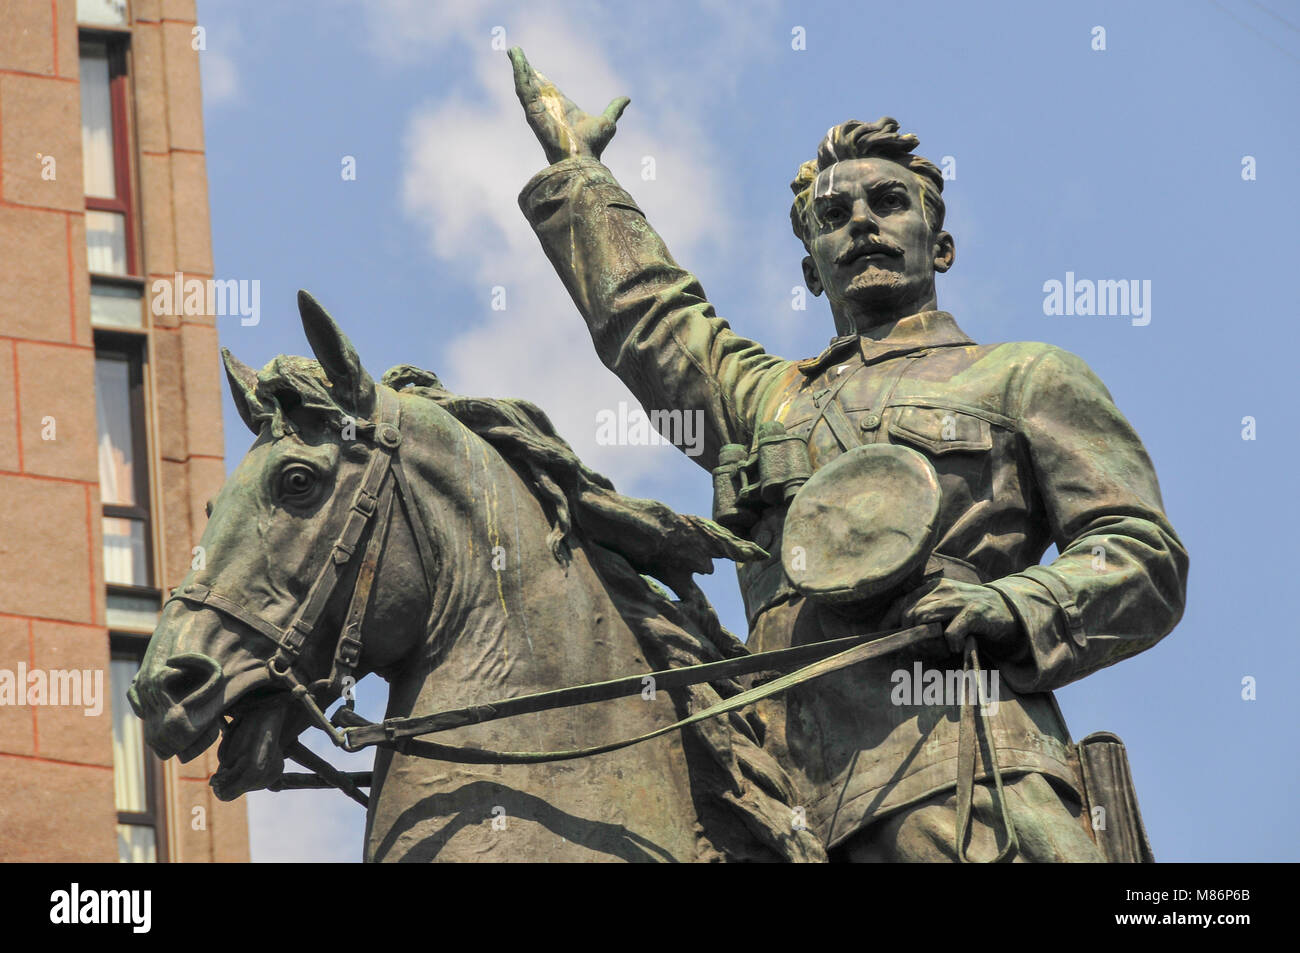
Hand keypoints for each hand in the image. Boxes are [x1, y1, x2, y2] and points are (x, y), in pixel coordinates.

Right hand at [509, 46, 629, 163]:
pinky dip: (519, 73)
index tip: (534, 68)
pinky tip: (517, 59)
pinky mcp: (532, 111)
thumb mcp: (607, 122)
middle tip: (516, 53)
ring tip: (513, 51)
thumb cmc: (593, 146)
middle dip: (525, 69)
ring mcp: (538, 109)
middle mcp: (548, 108)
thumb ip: (615, 109)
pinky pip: (523, 88)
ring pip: (525, 84)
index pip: (549, 89)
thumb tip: (627, 99)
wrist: (582, 159)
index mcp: (562, 109)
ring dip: (519, 66)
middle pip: (534, 85)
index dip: (541, 78)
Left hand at [884, 579, 1019, 656]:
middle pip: (911, 613)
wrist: (1009, 610)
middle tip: (928, 648)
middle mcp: (943, 589)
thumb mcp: (947, 610)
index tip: (885, 636)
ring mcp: (959, 599)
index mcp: (934, 587)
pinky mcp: (974, 612)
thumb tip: (904, 641)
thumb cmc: (972, 614)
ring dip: (930, 641)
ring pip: (925, 620)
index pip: (902, 601)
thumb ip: (926, 619)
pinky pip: (950, 633)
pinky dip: (950, 644)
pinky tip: (958, 646)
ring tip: (943, 648)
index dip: (890, 620)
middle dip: (913, 635)